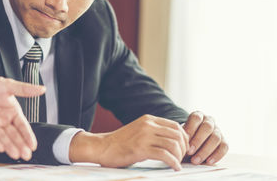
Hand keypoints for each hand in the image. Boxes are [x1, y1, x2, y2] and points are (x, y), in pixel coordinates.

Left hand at [0, 75, 44, 160]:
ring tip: (15, 155)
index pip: (23, 126)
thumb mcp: (9, 86)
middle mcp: (4, 119)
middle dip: (20, 145)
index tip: (33, 145)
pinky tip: (0, 148)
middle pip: (14, 135)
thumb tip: (42, 89)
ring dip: (9, 146)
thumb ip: (25, 90)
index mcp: (12, 111)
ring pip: (3, 138)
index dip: (28, 136)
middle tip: (26, 155)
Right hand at [70, 115, 188, 170]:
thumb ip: (154, 132)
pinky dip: (173, 163)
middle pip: (177, 135)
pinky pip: (165, 155)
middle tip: (182, 158)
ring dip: (179, 157)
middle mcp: (148, 125)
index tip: (184, 149)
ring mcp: (144, 136)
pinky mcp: (140, 149)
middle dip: (184, 148)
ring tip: (177, 164)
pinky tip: (174, 168)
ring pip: (173, 145)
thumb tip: (173, 140)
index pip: (176, 125)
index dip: (184, 138)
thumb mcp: (139, 131)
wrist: (102, 147)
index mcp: (149, 119)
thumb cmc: (121, 143)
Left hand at [184, 111, 227, 164]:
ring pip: (215, 138)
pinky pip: (224, 147)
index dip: (190, 129)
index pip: (196, 118)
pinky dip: (216, 155)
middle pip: (207, 127)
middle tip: (189, 152)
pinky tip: (208, 161)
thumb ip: (182, 137)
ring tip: (195, 160)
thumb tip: (179, 144)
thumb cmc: (186, 137)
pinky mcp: (224, 141)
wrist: (194, 142)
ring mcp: (218, 130)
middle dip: (198, 140)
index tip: (184, 139)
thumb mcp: (182, 134)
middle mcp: (209, 121)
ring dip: (205, 151)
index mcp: (198, 115)